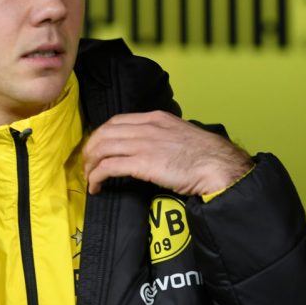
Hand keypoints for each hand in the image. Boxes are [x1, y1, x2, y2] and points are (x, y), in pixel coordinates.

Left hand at [83, 110, 251, 195]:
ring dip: (90, 164)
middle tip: (87, 164)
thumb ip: (163, 137)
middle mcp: (146, 127)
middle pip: (104, 133)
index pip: (117, 121)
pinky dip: (97, 176)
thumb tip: (153, 148)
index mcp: (155, 118)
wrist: (218, 165)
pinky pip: (109, 167)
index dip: (101, 135)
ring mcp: (143, 144)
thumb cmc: (207, 156)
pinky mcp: (142, 163)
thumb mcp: (182, 135)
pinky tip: (96, 186)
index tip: (97, 148)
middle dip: (91, 149)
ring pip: (102, 148)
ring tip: (89, 177)